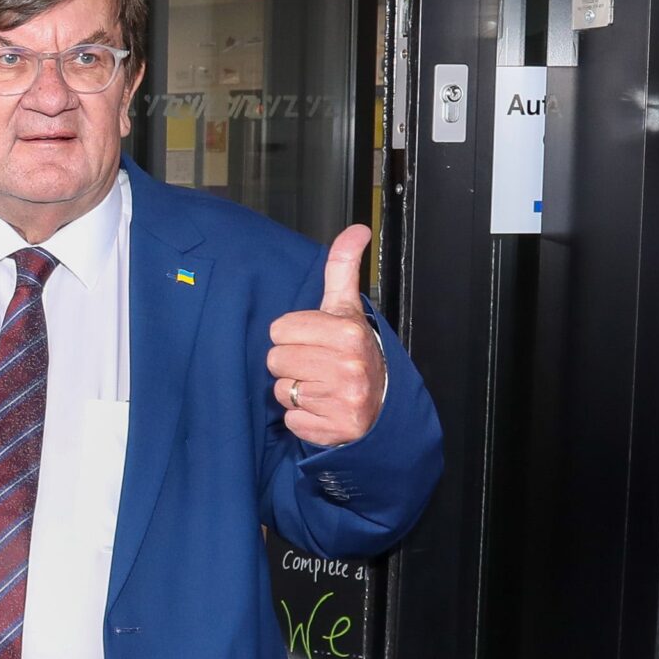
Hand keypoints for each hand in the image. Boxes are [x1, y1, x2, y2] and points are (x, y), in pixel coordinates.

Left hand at [266, 225, 386, 447]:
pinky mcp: (331, 430)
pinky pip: (291, 420)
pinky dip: (302, 417)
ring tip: (321, 387)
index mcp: (347, 332)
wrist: (382, 405)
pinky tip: (323, 409)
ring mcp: (341, 401)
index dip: (294, 335)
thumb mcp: (347, 309)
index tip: (315, 341)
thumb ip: (343, 269)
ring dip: (296, 390)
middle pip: (275, 359)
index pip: (280, 329)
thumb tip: (356, 229)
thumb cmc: (355, 353)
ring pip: (281, 390)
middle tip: (318, 365)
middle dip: (292, 363)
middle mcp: (347, 366)